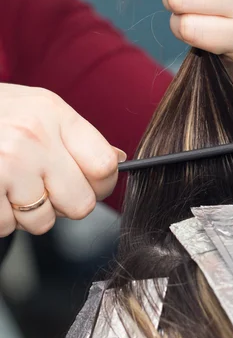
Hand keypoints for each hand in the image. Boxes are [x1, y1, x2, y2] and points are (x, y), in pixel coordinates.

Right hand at [0, 84, 125, 236]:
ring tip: (9, 185)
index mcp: (54, 113)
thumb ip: (75, 136)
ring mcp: (7, 164)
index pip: (104, 165)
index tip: (91, 186)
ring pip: (43, 222)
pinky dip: (0, 218)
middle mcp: (34, 136)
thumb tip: (117, 160)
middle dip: (64, 204)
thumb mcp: (37, 110)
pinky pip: (7, 227)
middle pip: (80, 203)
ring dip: (27, 213)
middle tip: (44, 189)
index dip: (102, 184)